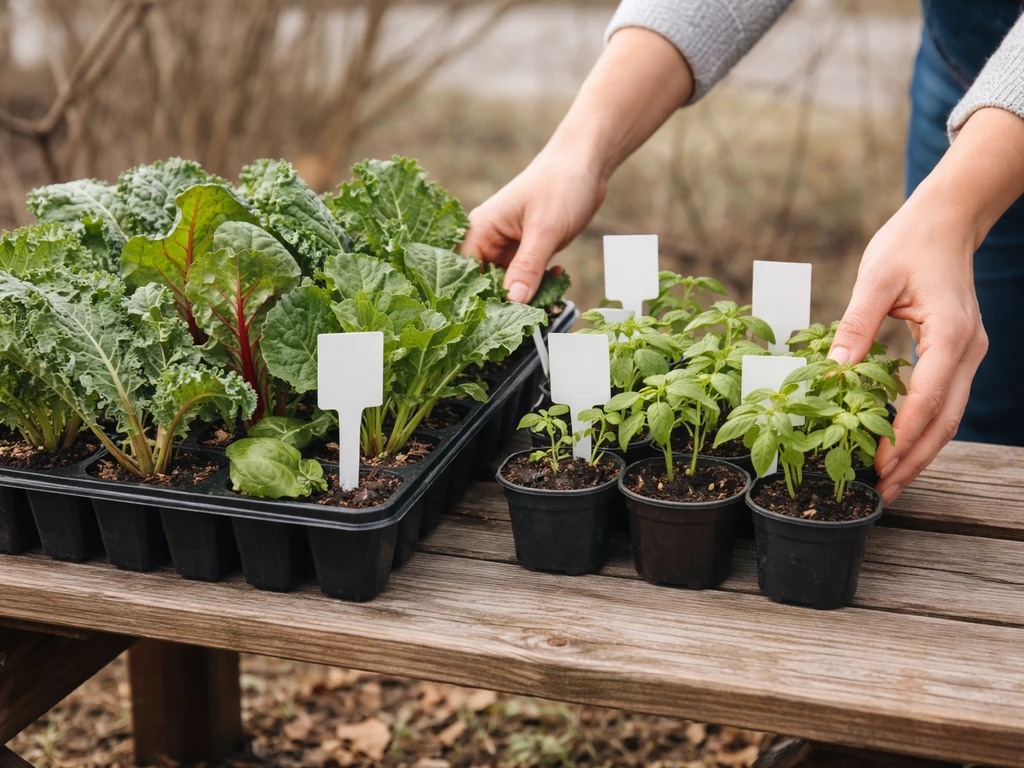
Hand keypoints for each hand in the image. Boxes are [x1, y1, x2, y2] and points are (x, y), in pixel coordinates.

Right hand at [461, 146, 605, 302]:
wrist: (585, 163)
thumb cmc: (560, 185)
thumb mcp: (544, 229)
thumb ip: (528, 266)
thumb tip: (513, 301)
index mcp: (481, 229)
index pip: (467, 274)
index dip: (478, 298)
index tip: (496, 318)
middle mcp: (490, 239)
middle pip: (487, 283)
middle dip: (506, 300)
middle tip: (528, 314)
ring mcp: (510, 246)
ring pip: (510, 283)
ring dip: (527, 293)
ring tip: (548, 297)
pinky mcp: (529, 250)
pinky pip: (528, 276)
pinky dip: (541, 282)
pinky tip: (558, 276)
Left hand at [828, 196, 986, 503]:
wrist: (946, 221)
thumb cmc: (908, 244)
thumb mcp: (874, 279)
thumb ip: (855, 327)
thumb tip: (832, 372)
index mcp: (950, 333)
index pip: (928, 397)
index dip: (902, 435)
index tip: (878, 464)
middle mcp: (968, 350)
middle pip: (945, 420)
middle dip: (915, 460)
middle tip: (883, 492)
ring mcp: (968, 355)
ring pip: (949, 417)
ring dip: (921, 452)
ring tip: (890, 482)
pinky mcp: (957, 355)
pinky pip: (943, 401)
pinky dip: (923, 429)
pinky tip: (898, 447)